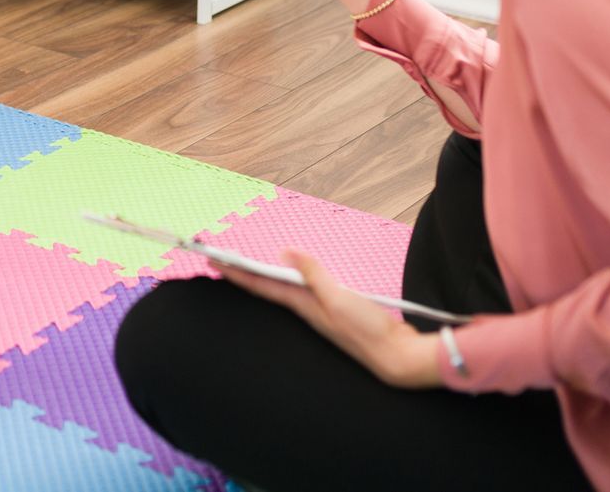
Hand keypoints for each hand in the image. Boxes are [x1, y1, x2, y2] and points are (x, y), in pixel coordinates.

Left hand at [215, 251, 442, 388]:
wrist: (396, 356)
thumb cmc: (368, 330)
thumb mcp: (339, 297)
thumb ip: (313, 274)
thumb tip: (285, 253)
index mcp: (303, 306)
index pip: (261, 286)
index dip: (236, 272)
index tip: (213, 259)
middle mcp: (307, 310)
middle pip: (267, 288)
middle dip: (242, 273)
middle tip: (221, 259)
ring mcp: (320, 313)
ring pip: (284, 291)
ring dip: (263, 278)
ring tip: (246, 266)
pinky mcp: (335, 312)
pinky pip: (304, 293)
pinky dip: (291, 281)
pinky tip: (293, 279)